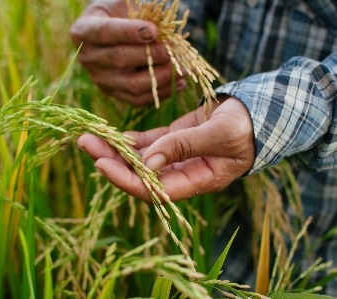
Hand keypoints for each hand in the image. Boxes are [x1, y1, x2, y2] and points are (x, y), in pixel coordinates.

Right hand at [70, 0, 186, 105]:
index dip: (129, 32)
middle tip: (173, 50)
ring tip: (183, 68)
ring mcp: (100, 79)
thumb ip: (141, 12)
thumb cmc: (121, 12)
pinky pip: (138, 99)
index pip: (105, 32)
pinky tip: (180, 83)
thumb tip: (163, 30)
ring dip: (161, 77)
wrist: (113, 30)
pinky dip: (162, 92)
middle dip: (151, 55)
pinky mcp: (114, 93)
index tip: (154, 30)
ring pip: (132, 84)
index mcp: (83, 30)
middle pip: (119, 60)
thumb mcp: (125, 3)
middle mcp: (88, 58)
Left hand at [77, 96, 254, 202]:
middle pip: (139, 174)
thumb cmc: (247, 126)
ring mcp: (175, 158)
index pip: (154, 190)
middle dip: (111, 161)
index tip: (101, 163)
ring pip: (139, 158)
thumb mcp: (221, 135)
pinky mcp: (172, 141)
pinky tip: (110, 134)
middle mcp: (181, 174)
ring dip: (114, 149)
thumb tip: (148, 162)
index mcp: (197, 181)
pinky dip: (128, 140)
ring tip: (88, 136)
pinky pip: (146, 144)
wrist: (257, 113)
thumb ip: (185, 147)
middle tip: (85, 143)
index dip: (127, 179)